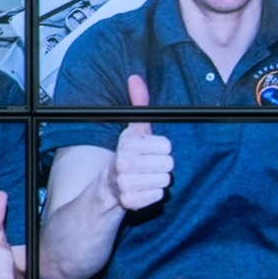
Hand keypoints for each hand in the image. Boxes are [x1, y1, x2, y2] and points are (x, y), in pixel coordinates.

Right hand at [108, 75, 173, 211]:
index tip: (149, 151)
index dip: (161, 149)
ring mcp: (126, 183)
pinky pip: (159, 195)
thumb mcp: (134, 130)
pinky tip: (142, 189)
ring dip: (158, 180)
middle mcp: (124, 162)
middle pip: (169, 164)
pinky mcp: (130, 201)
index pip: (167, 146)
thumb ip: (140, 105)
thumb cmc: (128, 155)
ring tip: (144, 177)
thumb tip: (135, 78)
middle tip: (147, 166)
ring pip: (165, 180)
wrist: (108, 187)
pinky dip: (153, 194)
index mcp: (127, 143)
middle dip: (161, 165)